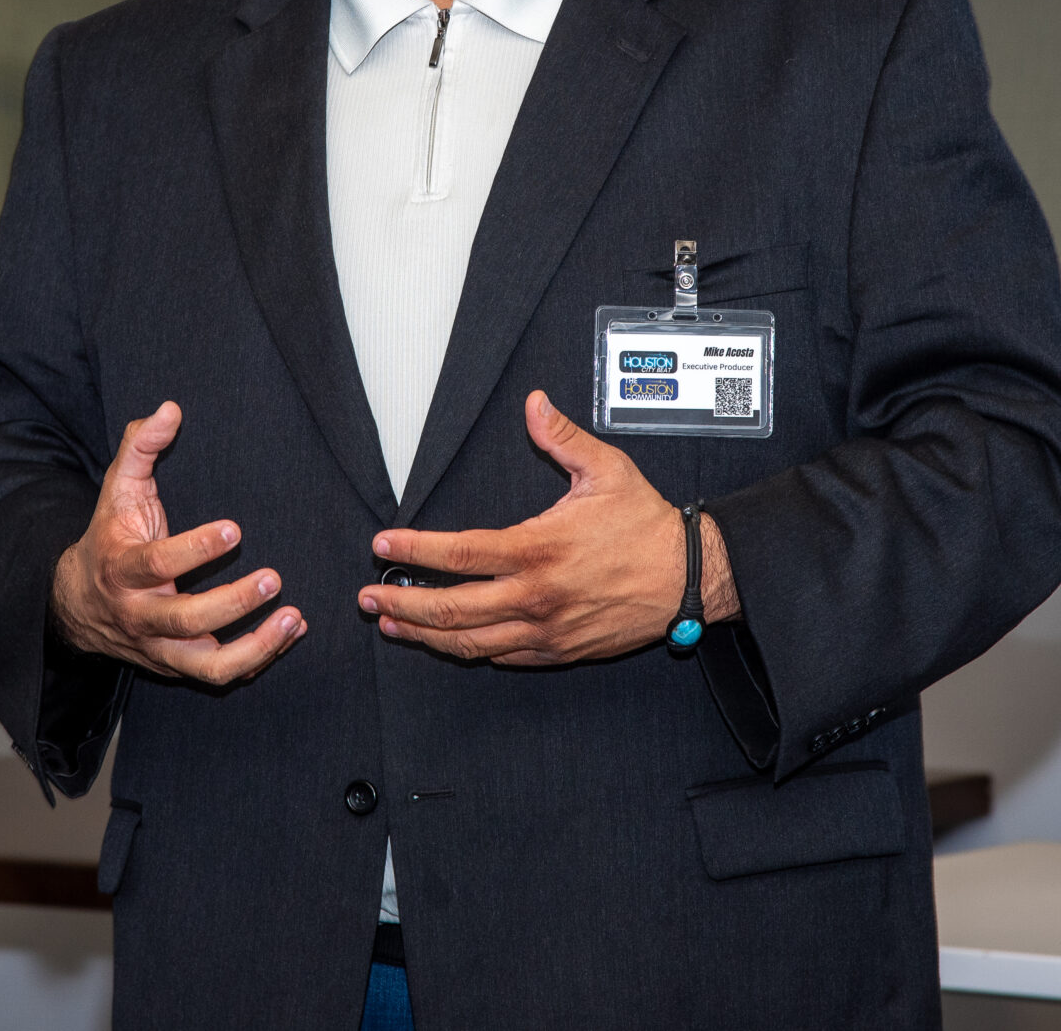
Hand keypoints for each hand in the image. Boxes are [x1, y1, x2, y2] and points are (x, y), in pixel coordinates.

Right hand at [50, 401, 303, 683]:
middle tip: (274, 578)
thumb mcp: (117, 489)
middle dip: (232, 603)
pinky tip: (292, 631)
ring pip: (207, 665)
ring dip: (255, 646)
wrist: (79, 604)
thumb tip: (170, 408)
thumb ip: (140, 446)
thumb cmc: (110, 538)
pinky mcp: (179, 666)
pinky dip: (260, 657)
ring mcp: (160, 648)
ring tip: (292, 618)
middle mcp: (140, 615)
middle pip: (184, 621)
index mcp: (122, 569)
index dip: (195, 550)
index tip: (235, 529)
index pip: (157, 565)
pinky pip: (221, 673)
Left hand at [356, 391, 739, 665]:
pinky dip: (467, 649)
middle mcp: (536, 596)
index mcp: (539, 548)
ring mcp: (545, 630)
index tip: (383, 546)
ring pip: (468, 642)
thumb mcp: (607, 469)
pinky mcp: (558, 651)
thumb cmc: (647, 524)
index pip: (458, 553)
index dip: (413, 551)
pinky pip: (501, 656)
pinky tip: (447, 640)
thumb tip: (534, 404)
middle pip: (450, 609)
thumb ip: (562, 437)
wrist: (692, 577)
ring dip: (424, 634)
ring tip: (392, 623)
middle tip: (369, 597)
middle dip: (401, 604)